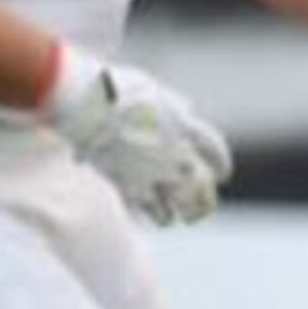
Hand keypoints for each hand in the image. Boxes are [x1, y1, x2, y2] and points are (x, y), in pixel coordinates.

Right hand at [42, 46, 230, 226]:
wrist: (85, 106)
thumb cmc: (115, 90)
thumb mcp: (154, 91)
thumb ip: (174, 107)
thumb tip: (188, 111)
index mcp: (187, 127)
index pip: (217, 153)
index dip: (221, 165)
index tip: (222, 175)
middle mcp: (178, 155)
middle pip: (202, 188)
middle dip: (204, 201)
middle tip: (203, 209)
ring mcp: (156, 175)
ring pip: (179, 207)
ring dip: (177, 214)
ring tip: (172, 218)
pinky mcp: (130, 188)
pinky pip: (151, 211)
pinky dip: (154, 215)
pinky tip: (153, 216)